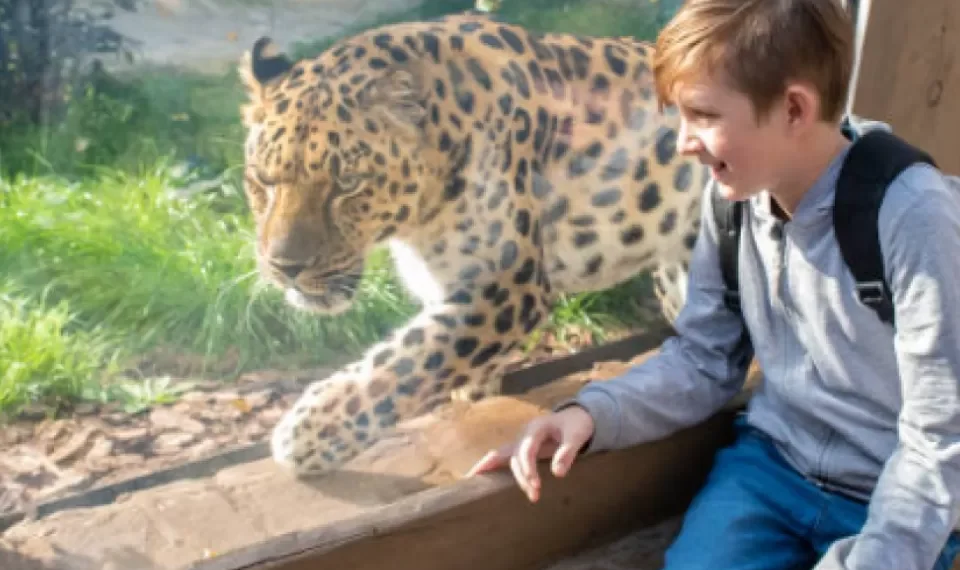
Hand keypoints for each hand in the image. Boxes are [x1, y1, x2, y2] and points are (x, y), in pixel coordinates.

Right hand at [465, 405, 595, 502]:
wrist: (576, 416)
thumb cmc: (577, 425)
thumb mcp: (577, 435)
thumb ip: (568, 452)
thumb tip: (557, 474)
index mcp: (536, 427)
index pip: (527, 450)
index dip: (529, 468)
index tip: (536, 486)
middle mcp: (524, 434)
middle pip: (515, 457)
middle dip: (521, 477)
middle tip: (534, 496)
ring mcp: (520, 440)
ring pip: (506, 458)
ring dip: (510, 477)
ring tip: (511, 495)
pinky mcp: (520, 448)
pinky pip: (501, 457)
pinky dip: (489, 466)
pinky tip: (474, 476)